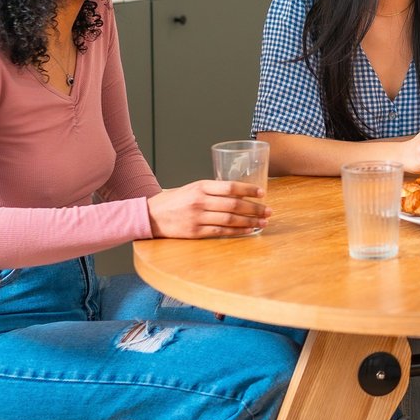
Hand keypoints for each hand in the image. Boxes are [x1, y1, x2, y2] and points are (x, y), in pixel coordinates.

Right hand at [147, 180, 269, 238]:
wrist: (150, 215)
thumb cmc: (174, 201)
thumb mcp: (192, 188)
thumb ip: (212, 190)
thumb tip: (238, 194)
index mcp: (201, 187)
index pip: (230, 187)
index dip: (248, 190)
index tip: (262, 193)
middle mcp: (200, 201)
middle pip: (233, 204)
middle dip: (254, 208)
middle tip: (268, 211)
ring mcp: (198, 217)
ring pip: (230, 219)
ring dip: (249, 221)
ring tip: (263, 222)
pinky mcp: (195, 232)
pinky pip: (221, 231)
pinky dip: (237, 231)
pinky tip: (248, 231)